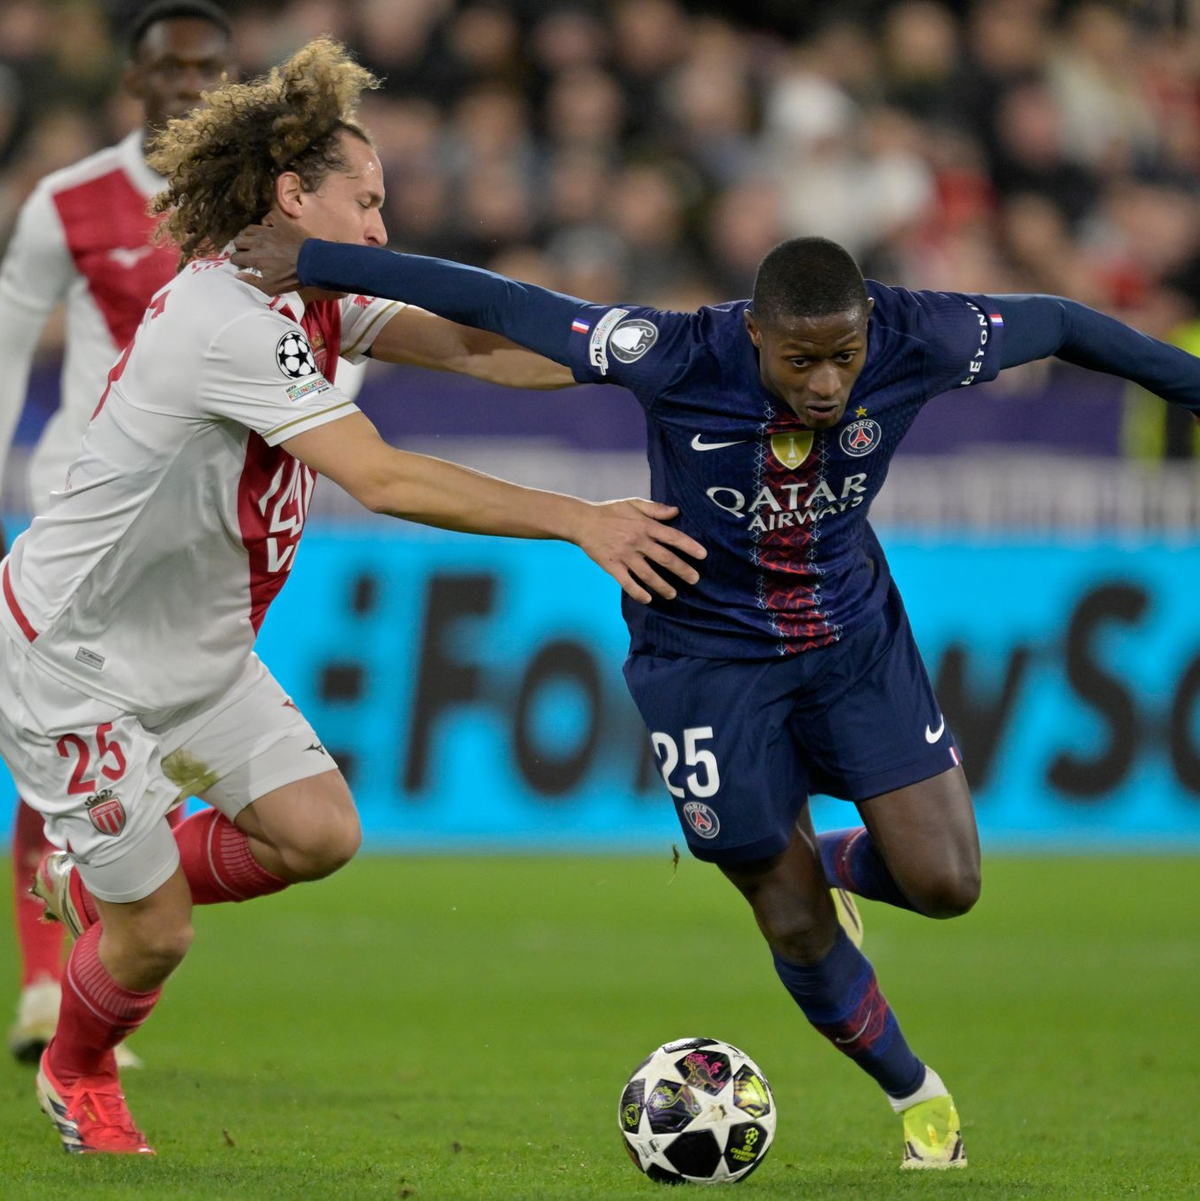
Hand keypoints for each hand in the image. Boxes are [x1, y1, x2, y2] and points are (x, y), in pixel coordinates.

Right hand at [231, 220, 308, 293]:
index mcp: (254, 257)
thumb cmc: (292, 277)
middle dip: (239, 247)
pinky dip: (267, 220)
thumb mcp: (271, 287)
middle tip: (246, 251)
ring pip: (250, 228)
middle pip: (239, 240)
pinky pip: (270, 216)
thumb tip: (238, 275)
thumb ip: (253, 282)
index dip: (236, 261)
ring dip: (249, 234)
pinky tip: (269, 227)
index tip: (241, 264)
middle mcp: (258, 241)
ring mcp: (270, 230)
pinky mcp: (282, 223)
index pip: (236, 257)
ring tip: (254, 239)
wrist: (313, 263)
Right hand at [570, 499, 704, 603]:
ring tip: (674, 594)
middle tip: (695, 580)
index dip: (689, 546)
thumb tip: (676, 512)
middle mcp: (638, 541)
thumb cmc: (610, 511)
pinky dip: (638, 592)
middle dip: (682, 570)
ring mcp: (625, 556)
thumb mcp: (633, 503)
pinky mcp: (613, 566)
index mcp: (645, 526)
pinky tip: (648, 599)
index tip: (702, 555)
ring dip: (663, 586)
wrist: (582, 521)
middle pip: (665, 559)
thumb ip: (655, 509)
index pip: (672, 537)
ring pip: (648, 574)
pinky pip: (627, 583)